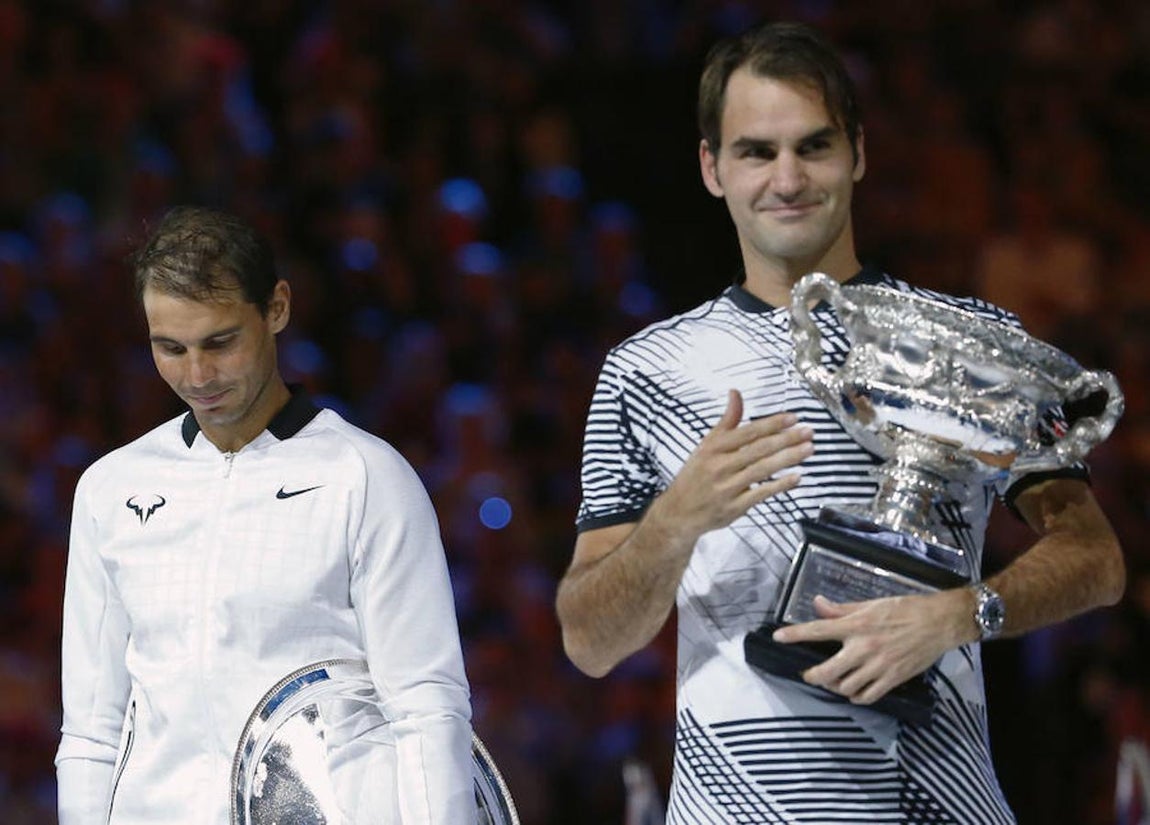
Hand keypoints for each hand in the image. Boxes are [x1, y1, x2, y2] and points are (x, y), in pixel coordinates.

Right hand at [653, 389, 813, 539]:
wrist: (679, 512)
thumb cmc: (696, 475)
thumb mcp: (706, 445)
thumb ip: (727, 421)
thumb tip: (736, 393)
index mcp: (713, 447)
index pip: (747, 432)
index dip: (771, 424)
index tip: (793, 418)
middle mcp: (719, 466)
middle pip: (758, 449)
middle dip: (786, 439)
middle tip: (809, 432)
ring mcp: (727, 488)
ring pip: (762, 469)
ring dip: (788, 459)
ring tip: (808, 449)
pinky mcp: (734, 507)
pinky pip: (761, 494)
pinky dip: (779, 485)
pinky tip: (796, 477)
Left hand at [771, 589, 973, 704]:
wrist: (938, 623)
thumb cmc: (904, 609)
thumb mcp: (870, 604)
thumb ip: (842, 609)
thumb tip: (817, 603)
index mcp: (856, 625)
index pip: (818, 630)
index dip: (795, 635)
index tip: (778, 638)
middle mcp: (864, 647)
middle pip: (828, 671)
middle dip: (813, 675)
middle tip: (809, 673)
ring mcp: (878, 666)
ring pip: (846, 687)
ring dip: (835, 686)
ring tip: (834, 681)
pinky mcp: (892, 679)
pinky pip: (867, 697)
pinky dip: (856, 697)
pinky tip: (853, 691)